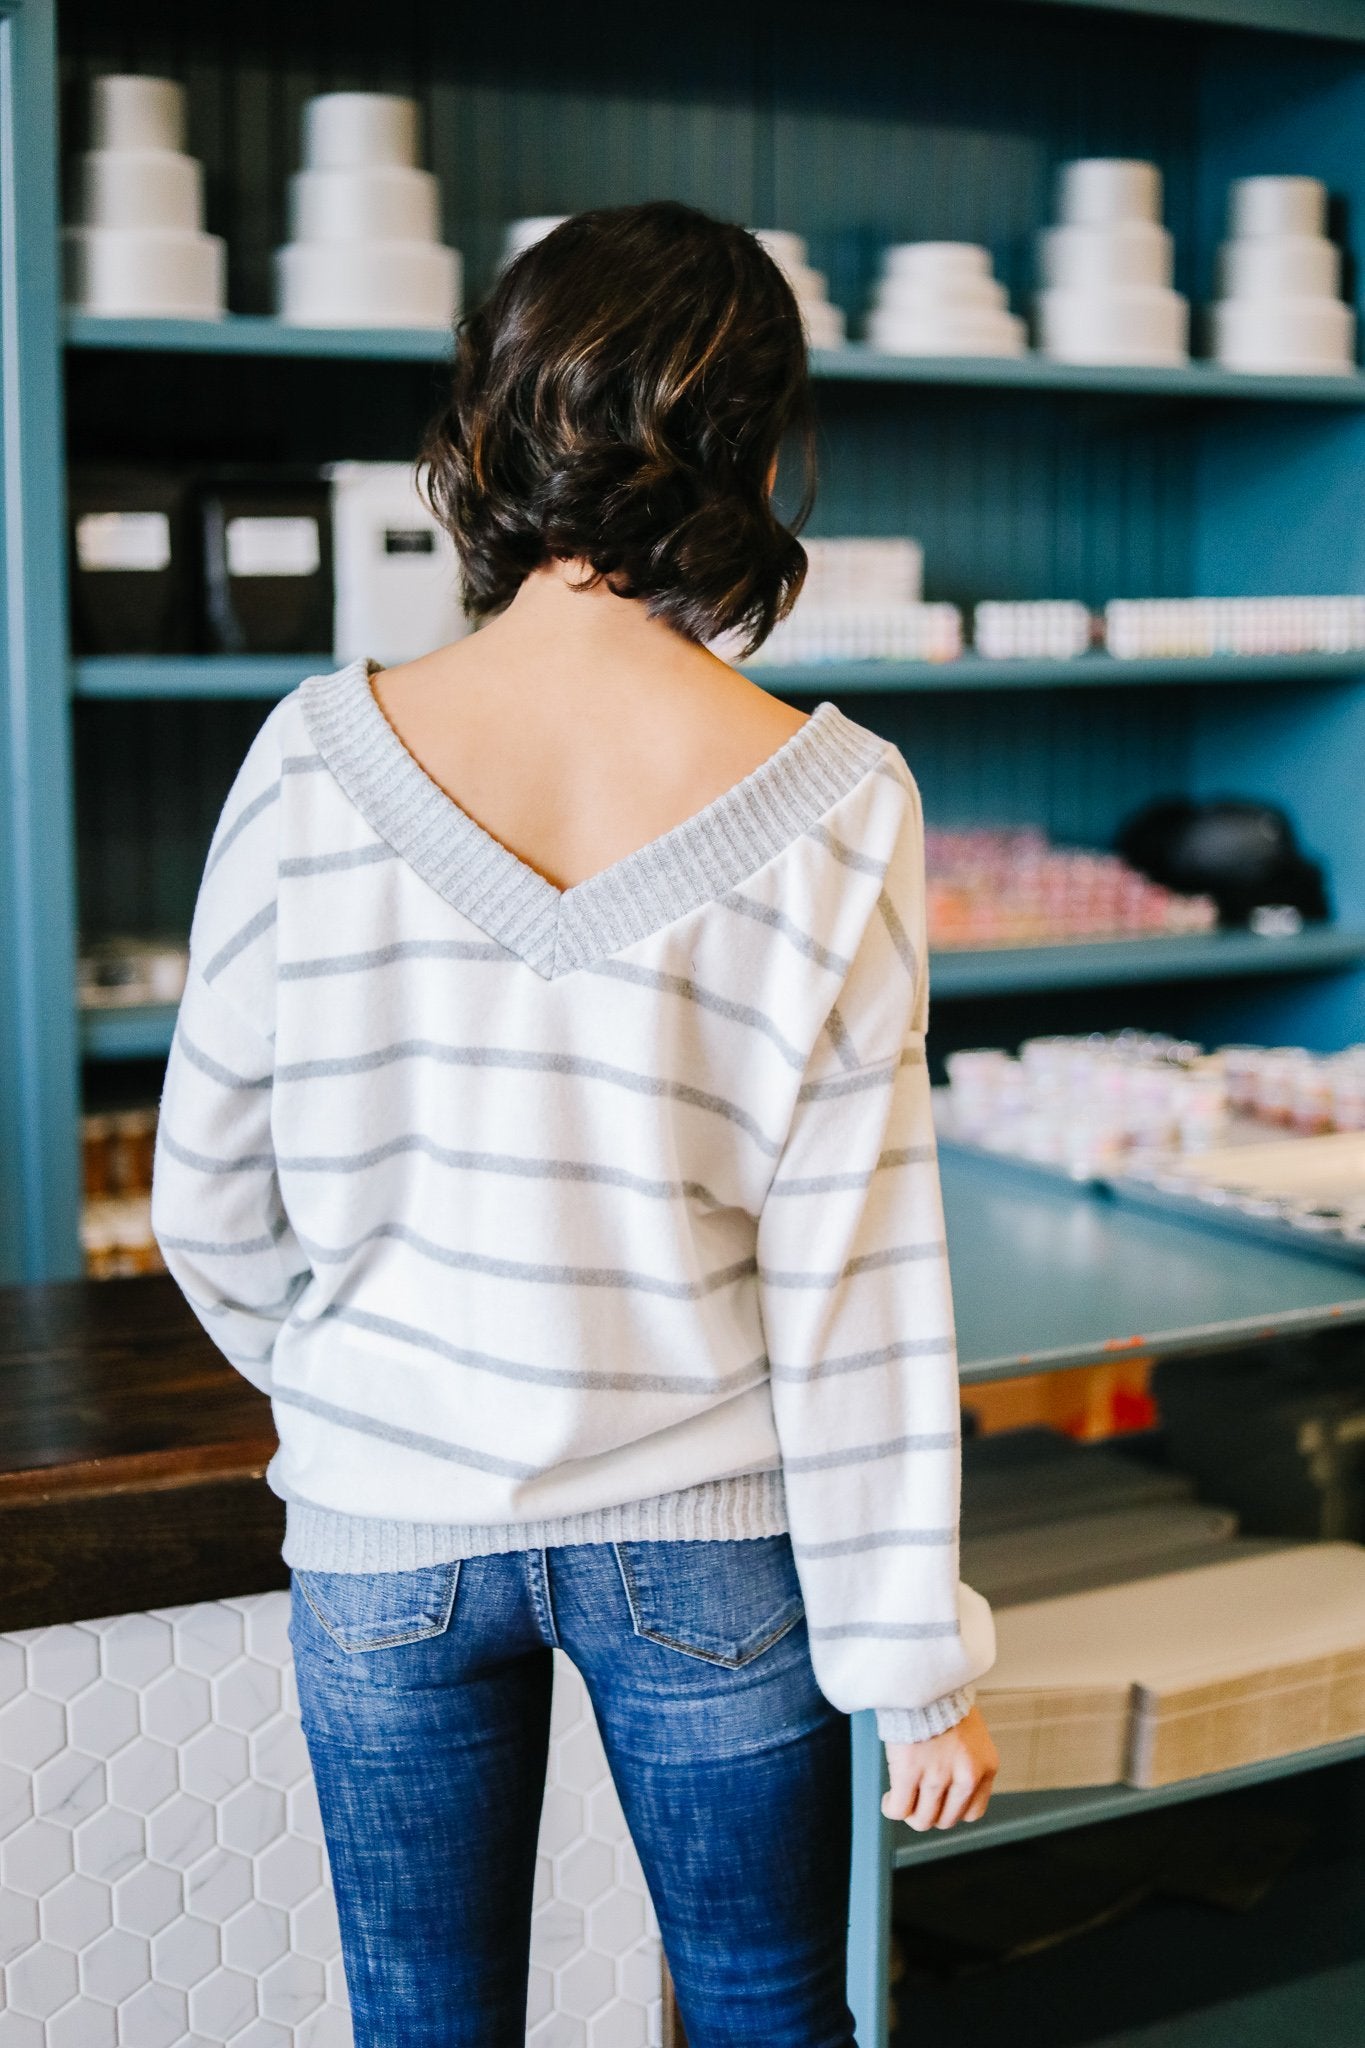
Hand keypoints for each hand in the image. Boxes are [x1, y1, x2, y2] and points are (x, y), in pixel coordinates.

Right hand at [881, 1704, 998, 1831]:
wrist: (924, 1678)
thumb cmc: (944, 1701)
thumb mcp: (972, 1736)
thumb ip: (967, 1764)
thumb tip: (949, 1792)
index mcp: (986, 1768)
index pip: (972, 1813)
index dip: (951, 1809)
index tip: (939, 1800)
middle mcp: (966, 1777)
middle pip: (945, 1820)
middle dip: (929, 1812)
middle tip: (916, 1797)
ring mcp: (937, 1777)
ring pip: (922, 1820)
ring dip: (910, 1812)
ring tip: (901, 1796)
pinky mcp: (909, 1772)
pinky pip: (899, 1809)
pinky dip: (892, 1807)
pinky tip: (889, 1797)